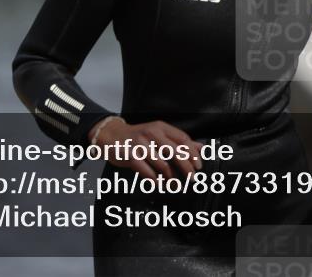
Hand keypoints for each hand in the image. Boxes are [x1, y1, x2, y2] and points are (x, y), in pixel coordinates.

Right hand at [89, 118, 204, 180]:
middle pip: (176, 152)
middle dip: (186, 168)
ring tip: (174, 185)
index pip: (183, 140)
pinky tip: (159, 185)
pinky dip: (155, 181)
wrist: (111, 135)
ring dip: (171, 178)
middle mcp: (152, 134)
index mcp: (161, 127)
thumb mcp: (158, 134)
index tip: (198, 166)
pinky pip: (147, 172)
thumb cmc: (137, 137)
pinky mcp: (130, 156)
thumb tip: (201, 147)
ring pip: (163, 165)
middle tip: (192, 179)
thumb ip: (179, 141)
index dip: (193, 154)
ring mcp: (141, 145)